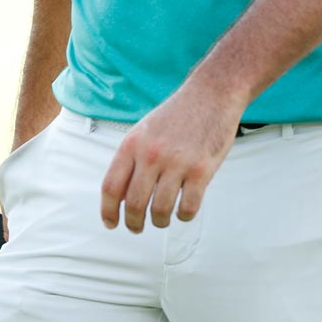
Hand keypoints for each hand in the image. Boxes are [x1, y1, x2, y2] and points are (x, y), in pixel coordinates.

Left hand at [99, 83, 241, 232]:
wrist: (212, 94)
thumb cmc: (179, 113)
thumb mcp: (144, 130)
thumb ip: (131, 159)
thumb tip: (121, 195)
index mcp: (133, 144)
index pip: (112, 187)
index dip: (108, 211)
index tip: (111, 222)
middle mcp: (152, 155)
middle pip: (135, 204)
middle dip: (134, 223)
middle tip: (137, 227)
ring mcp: (178, 163)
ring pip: (161, 210)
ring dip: (160, 221)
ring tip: (162, 219)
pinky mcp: (202, 169)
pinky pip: (188, 206)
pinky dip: (184, 216)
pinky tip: (184, 212)